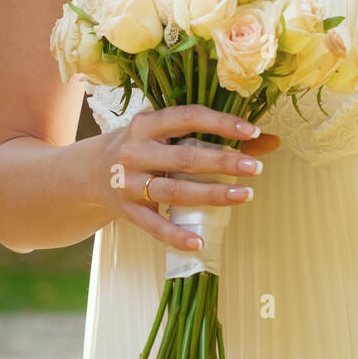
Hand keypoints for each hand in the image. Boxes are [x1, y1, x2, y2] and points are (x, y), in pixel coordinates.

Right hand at [89, 103, 279, 250]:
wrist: (87, 172)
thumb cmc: (142, 147)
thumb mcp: (168, 133)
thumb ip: (213, 135)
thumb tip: (269, 141)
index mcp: (146, 124)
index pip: (188, 117)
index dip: (221, 123)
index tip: (252, 132)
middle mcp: (135, 151)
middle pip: (185, 158)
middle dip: (223, 163)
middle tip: (255, 169)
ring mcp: (128, 183)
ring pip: (175, 191)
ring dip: (212, 195)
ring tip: (245, 195)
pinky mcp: (126, 211)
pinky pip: (154, 226)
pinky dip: (177, 235)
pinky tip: (201, 241)